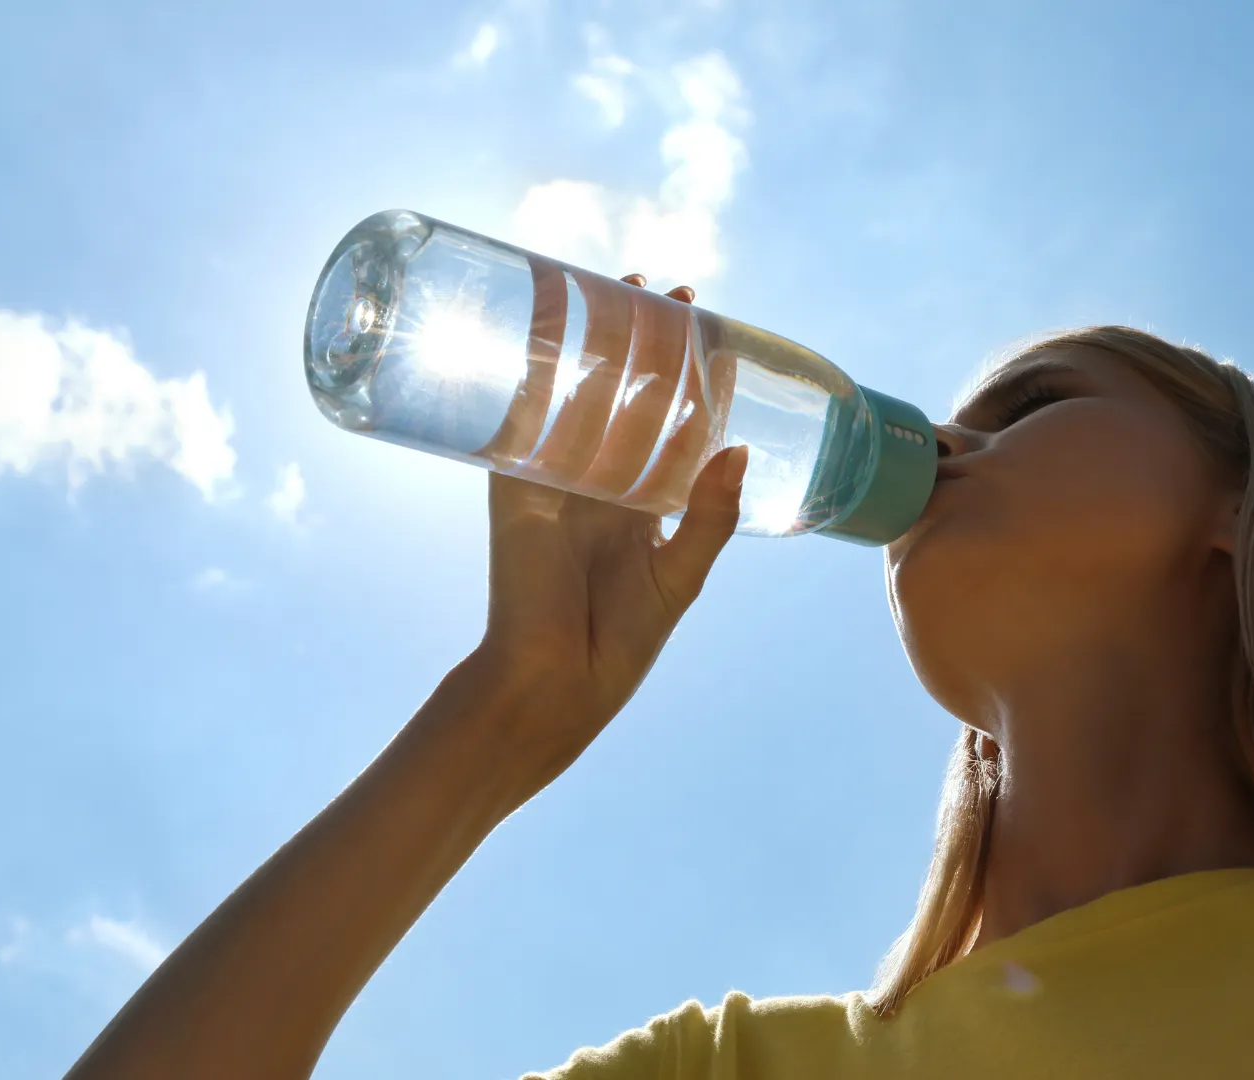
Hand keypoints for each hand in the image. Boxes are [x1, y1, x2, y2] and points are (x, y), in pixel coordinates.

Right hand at [473, 274, 746, 780]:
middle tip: (672, 291)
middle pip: (629, 397)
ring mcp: (558, 481)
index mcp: (644, 508)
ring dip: (601, 344)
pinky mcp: (515, 487)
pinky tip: (545, 327)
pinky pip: (522, 419)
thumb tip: (738, 447)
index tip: (715, 333)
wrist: (556, 683)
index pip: (675, 427)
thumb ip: (710, 515)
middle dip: (650, 345)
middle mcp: (603, 486)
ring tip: (625, 289)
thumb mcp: (682, 576)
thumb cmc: (623, 643)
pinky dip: (532, 372)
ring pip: (582, 395)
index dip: (694, 381)